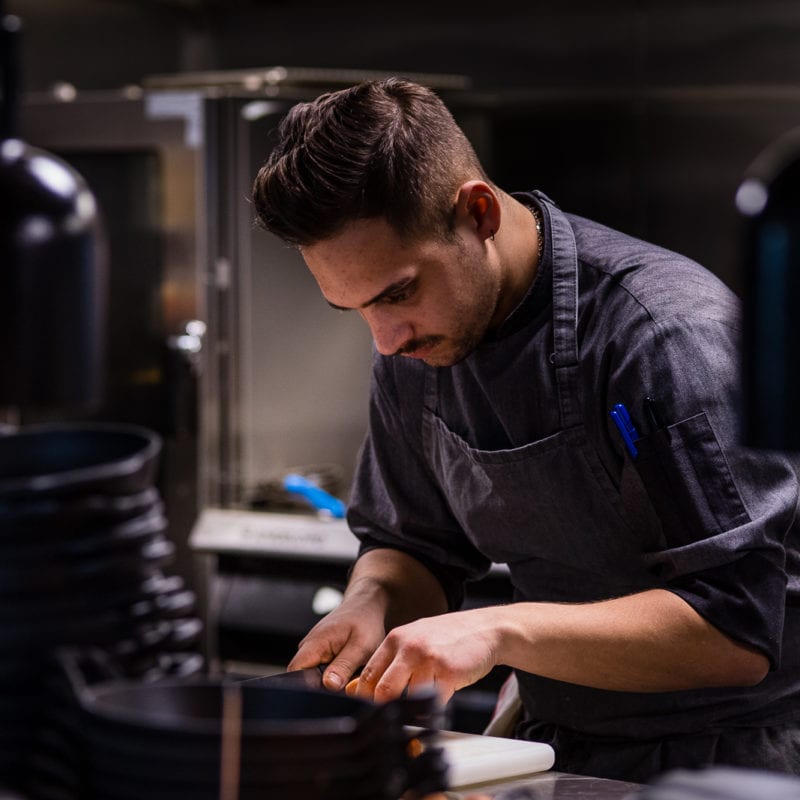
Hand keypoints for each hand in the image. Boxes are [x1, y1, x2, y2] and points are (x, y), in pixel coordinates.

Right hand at [287, 594, 385, 691]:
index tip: (327, 695)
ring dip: (329, 682)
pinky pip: (320, 672)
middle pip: (303, 679)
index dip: (307, 689)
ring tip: (348, 673)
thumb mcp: (361, 646)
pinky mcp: (319, 654)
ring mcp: (312, 650)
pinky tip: (347, 670)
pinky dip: (333, 675)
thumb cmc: (365, 622)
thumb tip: (329, 685)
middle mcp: (308, 647)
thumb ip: (344, 665)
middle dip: (321, 688)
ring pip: (312, 677)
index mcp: (314, 644)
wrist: (364, 606)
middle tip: (344, 684)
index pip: (295, 673)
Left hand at [353, 607, 499, 703]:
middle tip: (392, 718)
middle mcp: (409, 647)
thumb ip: (388, 662)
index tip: (368, 712)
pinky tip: (441, 696)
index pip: (369, 675)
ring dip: (413, 710)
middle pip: (384, 691)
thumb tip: (356, 688)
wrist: (485, 629)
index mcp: (396, 639)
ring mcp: (429, 660)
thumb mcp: (413, 641)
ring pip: (409, 700)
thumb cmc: (447, 637)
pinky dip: (435, 708)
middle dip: (386, 709)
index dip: (365, 699)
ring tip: (421, 705)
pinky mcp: (449, 672)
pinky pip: (434, 703)